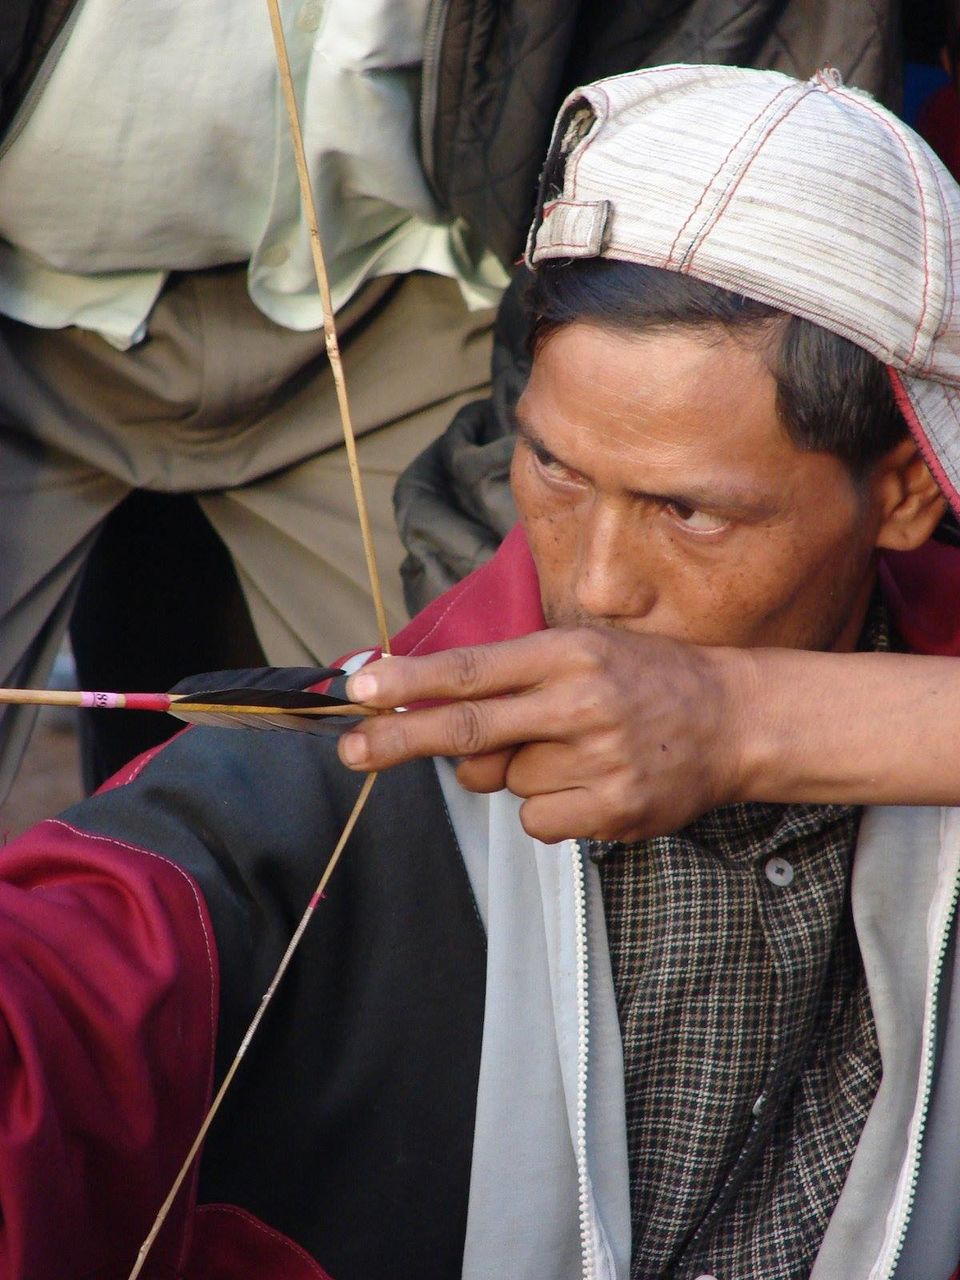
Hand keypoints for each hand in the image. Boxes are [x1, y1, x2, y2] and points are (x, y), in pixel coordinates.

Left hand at [338, 627, 751, 841]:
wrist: (733, 719)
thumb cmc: (644, 680)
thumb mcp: (582, 652)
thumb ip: (512, 680)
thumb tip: (433, 719)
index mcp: (568, 653)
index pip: (472, 670)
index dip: (410, 682)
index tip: (360, 689)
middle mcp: (580, 702)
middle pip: (469, 728)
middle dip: (399, 740)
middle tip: (350, 751)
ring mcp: (599, 759)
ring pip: (505, 782)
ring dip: (517, 772)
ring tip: (575, 750)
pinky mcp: (613, 810)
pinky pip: (536, 820)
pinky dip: (547, 808)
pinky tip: (588, 783)